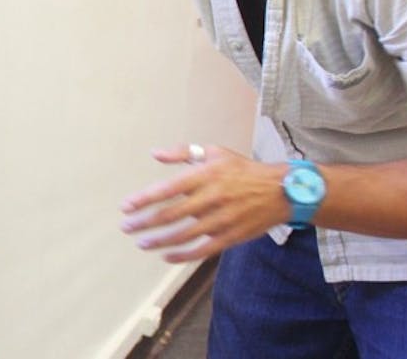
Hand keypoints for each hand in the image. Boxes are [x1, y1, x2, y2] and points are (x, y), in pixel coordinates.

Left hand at [120, 144, 288, 262]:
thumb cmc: (242, 169)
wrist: (280, 191)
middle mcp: (211, 198)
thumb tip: (155, 154)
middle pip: (171, 215)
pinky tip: (166, 255)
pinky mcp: (230, 237)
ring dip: (159, 240)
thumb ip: (183, 153)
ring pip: (184, 235)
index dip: (145, 199)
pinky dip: (182, 255)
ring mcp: (221, 220)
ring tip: (141, 243)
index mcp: (205, 175)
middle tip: (126, 227)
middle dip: (145, 222)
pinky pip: (202, 250)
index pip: (168, 189)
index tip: (126, 206)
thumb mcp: (214, 152)